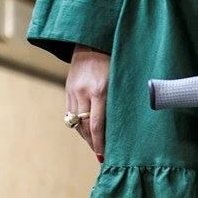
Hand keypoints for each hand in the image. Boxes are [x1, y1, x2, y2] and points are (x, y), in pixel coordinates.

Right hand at [66, 45, 110, 159]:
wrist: (91, 40)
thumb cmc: (114, 61)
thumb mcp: (121, 81)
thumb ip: (121, 102)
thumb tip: (130, 127)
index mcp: (99, 91)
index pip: (96, 126)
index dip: (100, 144)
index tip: (104, 157)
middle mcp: (83, 92)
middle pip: (84, 127)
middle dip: (93, 144)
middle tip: (101, 156)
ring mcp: (73, 91)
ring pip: (75, 123)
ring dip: (85, 137)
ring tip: (95, 146)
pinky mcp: (68, 89)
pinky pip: (70, 114)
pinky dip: (78, 126)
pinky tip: (87, 132)